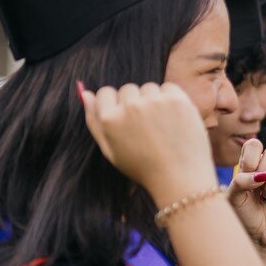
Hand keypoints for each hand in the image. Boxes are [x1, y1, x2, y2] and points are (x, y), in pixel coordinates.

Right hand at [79, 83, 217, 201]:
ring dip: (152, 101)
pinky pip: (168, 87)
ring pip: (148, 88)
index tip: (126, 120)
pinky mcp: (177, 100)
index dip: (115, 106)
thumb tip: (86, 94)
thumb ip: (94, 121)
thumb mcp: (110, 150)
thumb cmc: (142, 167)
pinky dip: (170, 99)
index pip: (105, 92)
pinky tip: (173, 119)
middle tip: (145, 128)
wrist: (179, 178)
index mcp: (110, 119)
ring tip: (160, 125)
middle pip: (127, 89)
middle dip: (134, 103)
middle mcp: (130, 106)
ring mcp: (154, 101)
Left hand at [227, 139, 265, 250]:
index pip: (254, 144)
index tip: (247, 172)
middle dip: (265, 169)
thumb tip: (260, 175)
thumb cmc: (242, 215)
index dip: (252, 156)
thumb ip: (240, 181)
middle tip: (257, 187)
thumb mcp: (233, 198)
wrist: (255, 235)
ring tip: (265, 199)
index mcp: (251, 164)